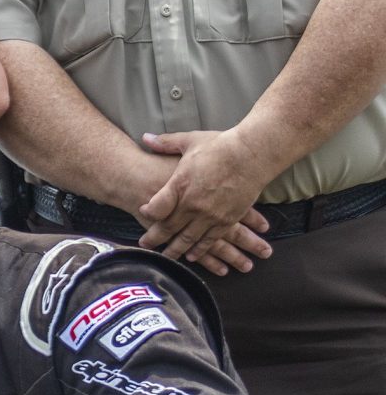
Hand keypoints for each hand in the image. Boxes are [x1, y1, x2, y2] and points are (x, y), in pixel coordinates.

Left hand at [136, 129, 274, 273]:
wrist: (253, 154)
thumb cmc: (220, 145)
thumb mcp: (189, 141)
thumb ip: (165, 143)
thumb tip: (145, 138)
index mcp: (179, 185)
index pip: (155, 208)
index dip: (147, 213)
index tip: (141, 213)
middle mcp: (192, 204)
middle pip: (168, 227)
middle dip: (155, 238)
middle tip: (145, 245)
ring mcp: (210, 215)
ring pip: (188, 239)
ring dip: (176, 249)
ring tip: (166, 256)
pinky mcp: (228, 219)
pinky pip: (210, 240)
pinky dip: (200, 249)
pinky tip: (193, 256)